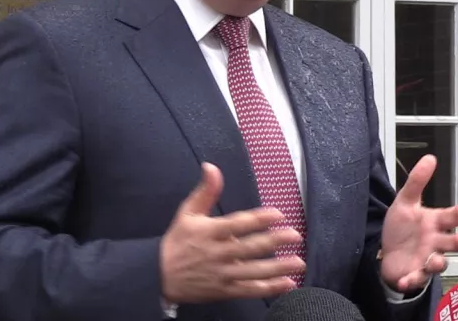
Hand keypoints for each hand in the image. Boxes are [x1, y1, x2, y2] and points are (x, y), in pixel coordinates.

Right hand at [159, 162, 305, 303]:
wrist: (159, 275)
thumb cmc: (177, 241)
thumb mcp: (187, 212)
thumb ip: (205, 191)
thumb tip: (211, 166)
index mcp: (209, 232)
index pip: (237, 224)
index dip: (258, 219)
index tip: (278, 214)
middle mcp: (217, 254)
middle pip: (249, 248)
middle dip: (274, 241)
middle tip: (295, 235)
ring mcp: (222, 274)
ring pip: (253, 272)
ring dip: (277, 268)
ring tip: (298, 262)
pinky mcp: (224, 291)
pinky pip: (249, 290)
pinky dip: (270, 289)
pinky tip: (288, 284)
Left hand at [379, 155, 457, 292]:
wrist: (387, 252)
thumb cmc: (403, 227)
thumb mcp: (405, 202)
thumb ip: (417, 181)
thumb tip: (431, 158)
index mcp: (435, 222)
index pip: (452, 217)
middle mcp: (436, 242)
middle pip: (455, 243)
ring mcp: (427, 259)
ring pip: (440, 263)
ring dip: (438, 262)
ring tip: (434, 260)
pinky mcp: (415, 274)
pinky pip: (417, 279)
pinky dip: (412, 280)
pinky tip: (406, 279)